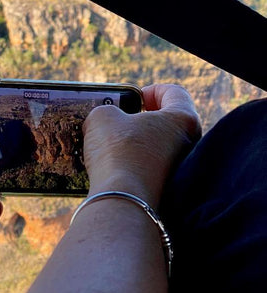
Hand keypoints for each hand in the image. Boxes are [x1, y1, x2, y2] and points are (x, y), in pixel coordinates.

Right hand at [83, 84, 200, 205]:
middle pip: (169, 121)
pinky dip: (137, 164)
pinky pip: (153, 169)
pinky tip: (115, 166)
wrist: (123, 202)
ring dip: (139, 143)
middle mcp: (190, 144)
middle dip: (144, 118)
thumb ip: (107, 110)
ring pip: (160, 147)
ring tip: (112, 144)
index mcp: (183, 119)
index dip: (151, 91)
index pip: (174, 92)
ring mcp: (182, 170)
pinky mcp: (169, 190)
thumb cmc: (118, 153)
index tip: (134, 98)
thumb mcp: (102, 117)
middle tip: (122, 118)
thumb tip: (107, 120)